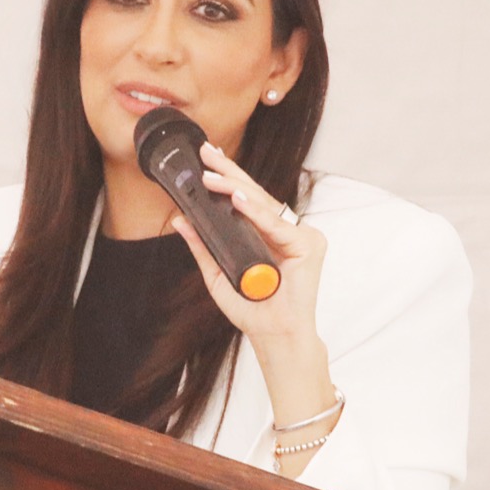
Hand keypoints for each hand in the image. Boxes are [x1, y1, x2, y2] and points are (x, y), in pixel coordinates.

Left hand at [169, 142, 326, 347]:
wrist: (274, 336)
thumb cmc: (253, 310)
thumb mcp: (218, 274)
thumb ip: (202, 246)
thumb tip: (179, 219)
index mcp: (268, 236)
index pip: (247, 200)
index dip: (229, 178)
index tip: (208, 160)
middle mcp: (286, 232)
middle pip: (255, 195)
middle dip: (229, 172)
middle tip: (207, 153)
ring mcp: (302, 237)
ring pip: (264, 205)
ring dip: (235, 188)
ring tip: (210, 177)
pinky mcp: (310, 246)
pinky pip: (277, 225)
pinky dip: (256, 212)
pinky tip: (238, 199)